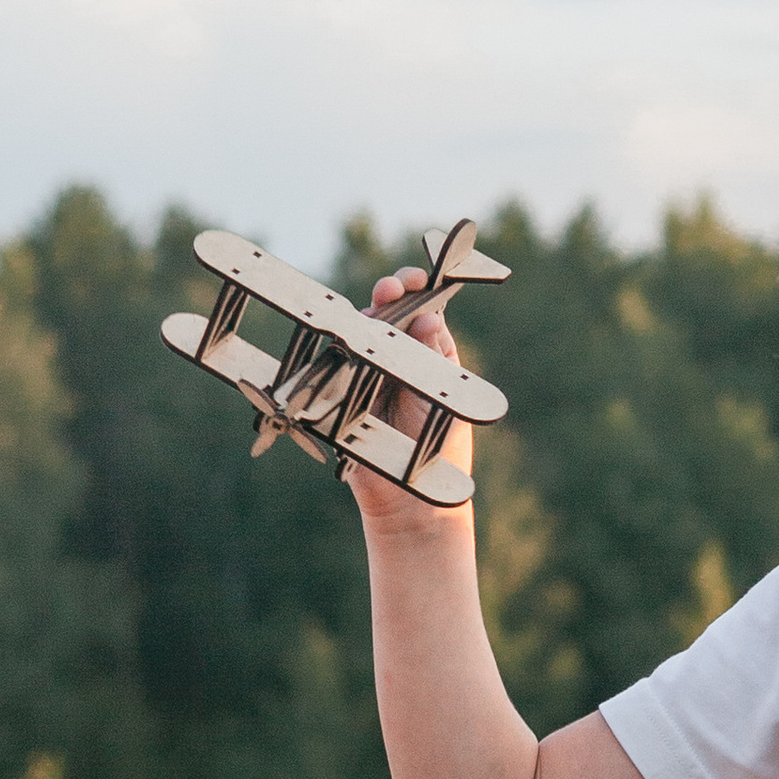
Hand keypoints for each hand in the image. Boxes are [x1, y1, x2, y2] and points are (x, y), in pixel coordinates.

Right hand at [347, 268, 472, 533]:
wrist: (412, 500)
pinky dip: (337, 351)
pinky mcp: (338, 396)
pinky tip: (347, 341)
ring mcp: (362, 375)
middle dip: (388, 296)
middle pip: (385, 315)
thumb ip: (436, 357)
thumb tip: (430, 317)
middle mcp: (392, 359)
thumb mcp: (445, 396)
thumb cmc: (436, 448)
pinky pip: (333, 367)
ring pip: (357, 335)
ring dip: (364, 320)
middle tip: (391, 289)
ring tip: (376, 315)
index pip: (418, 311)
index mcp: (424, 355)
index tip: (420, 278)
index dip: (417, 291)